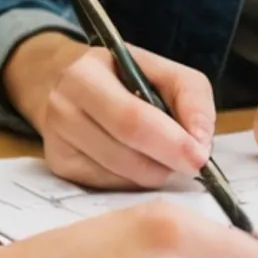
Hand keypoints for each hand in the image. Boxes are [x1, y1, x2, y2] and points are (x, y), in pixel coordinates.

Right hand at [6, 32, 217, 190]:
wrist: (71, 85)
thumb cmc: (124, 77)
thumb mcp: (162, 70)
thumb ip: (191, 97)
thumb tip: (200, 140)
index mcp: (85, 75)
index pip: (132, 118)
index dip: (171, 142)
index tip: (201, 157)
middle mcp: (62, 108)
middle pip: (123, 153)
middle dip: (166, 164)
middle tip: (194, 167)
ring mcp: (56, 142)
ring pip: (118, 175)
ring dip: (154, 175)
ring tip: (167, 159)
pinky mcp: (60, 167)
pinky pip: (107, 186)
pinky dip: (134, 181)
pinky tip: (141, 164)